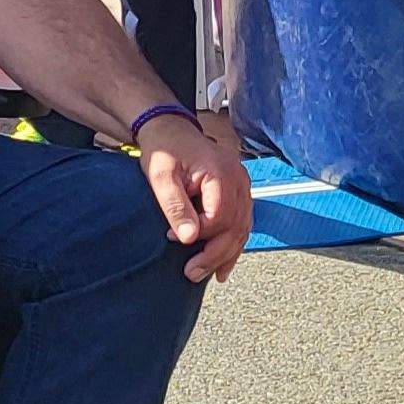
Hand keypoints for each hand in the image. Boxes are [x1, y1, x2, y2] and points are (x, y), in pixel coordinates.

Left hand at [135, 113, 251, 283]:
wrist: (171, 130)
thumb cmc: (165, 150)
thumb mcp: (161, 177)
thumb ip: (175, 206)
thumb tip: (188, 238)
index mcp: (221, 172)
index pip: (220, 216)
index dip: (200, 233)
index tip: (173, 238)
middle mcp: (239, 179)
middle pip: (235, 226)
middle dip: (215, 254)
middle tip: (192, 273)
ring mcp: (242, 186)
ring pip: (242, 228)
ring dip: (226, 254)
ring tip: (208, 274)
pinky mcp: (239, 192)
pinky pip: (242, 223)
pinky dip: (234, 244)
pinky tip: (224, 264)